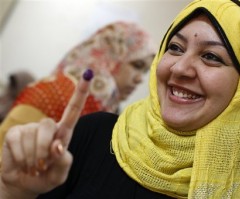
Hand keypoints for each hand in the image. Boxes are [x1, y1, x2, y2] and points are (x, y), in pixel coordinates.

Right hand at [0, 69, 92, 197]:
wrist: (24, 183)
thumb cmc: (46, 176)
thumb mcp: (60, 175)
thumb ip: (63, 162)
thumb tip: (56, 146)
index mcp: (63, 133)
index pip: (73, 110)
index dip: (80, 93)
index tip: (88, 75)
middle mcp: (47, 126)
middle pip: (47, 124)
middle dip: (43, 149)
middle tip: (41, 164)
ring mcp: (30, 128)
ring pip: (30, 136)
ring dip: (31, 158)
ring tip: (32, 165)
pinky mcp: (14, 133)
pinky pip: (16, 141)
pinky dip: (19, 158)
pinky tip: (21, 162)